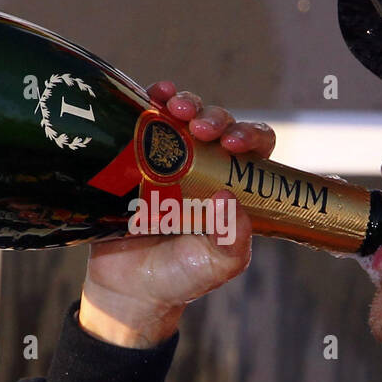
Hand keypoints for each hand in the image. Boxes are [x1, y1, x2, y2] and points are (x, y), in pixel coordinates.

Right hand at [79, 81, 274, 347]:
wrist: (126, 287)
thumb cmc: (178, 278)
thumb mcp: (214, 266)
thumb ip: (231, 241)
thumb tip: (230, 199)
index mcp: (235, 187)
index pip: (255, 148)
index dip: (249, 136)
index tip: (232, 144)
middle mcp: (206, 167)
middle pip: (220, 125)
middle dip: (215, 117)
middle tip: (199, 127)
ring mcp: (170, 158)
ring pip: (185, 116)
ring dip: (185, 103)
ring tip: (173, 109)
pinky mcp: (136, 155)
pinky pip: (146, 119)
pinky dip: (150, 100)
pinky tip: (151, 94)